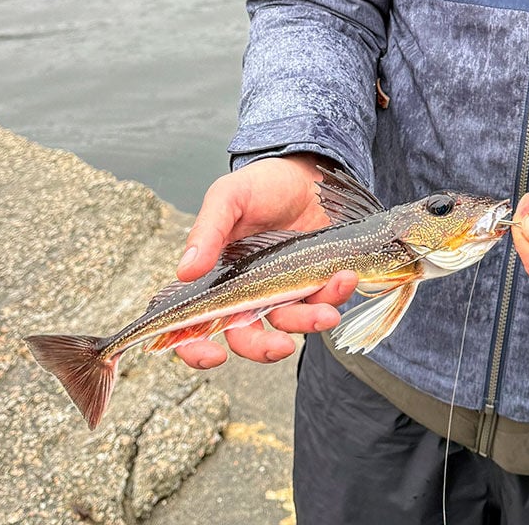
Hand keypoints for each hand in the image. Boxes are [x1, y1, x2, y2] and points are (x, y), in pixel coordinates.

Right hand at [172, 153, 357, 367]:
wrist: (307, 173)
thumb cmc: (261, 185)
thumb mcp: (229, 197)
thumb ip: (207, 231)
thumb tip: (184, 271)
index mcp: (216, 279)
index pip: (196, 326)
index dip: (197, 349)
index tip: (213, 356)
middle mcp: (246, 293)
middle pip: (247, 339)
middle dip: (265, 349)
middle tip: (282, 346)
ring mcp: (282, 292)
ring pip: (289, 326)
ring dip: (308, 323)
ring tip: (327, 312)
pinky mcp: (314, 285)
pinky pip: (322, 303)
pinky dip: (333, 296)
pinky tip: (344, 277)